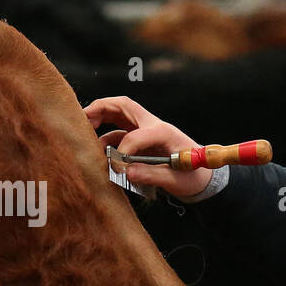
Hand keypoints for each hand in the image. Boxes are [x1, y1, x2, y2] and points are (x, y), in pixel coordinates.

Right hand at [83, 95, 212, 199]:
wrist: (203, 176)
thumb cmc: (193, 176)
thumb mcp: (176, 180)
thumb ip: (152, 176)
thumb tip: (127, 173)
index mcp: (164, 133)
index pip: (138, 134)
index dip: (124, 149)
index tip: (119, 167)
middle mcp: (153, 126)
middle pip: (124, 106)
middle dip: (101, 108)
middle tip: (82, 118)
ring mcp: (146, 131)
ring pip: (119, 114)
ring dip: (100, 118)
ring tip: (85, 133)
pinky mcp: (141, 139)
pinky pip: (120, 132)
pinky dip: (106, 137)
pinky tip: (100, 150)